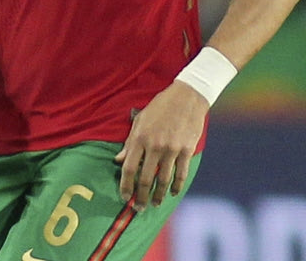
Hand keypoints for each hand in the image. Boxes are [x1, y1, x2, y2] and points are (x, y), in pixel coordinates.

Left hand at [114, 81, 207, 210]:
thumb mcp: (140, 120)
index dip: (125, 185)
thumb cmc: (161, 107)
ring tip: (155, 204)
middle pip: (145, 178)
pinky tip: (172, 193)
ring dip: (158, 195)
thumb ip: (129, 142)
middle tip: (139, 208)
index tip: (124, 196)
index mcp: (140, 138)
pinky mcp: (186, 150)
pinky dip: (177, 186)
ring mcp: (172, 149)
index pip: (129, 168)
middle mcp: (155, 146)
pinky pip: (181, 173)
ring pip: (163, 180)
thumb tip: (118, 161)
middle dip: (141, 197)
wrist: (187, 96)